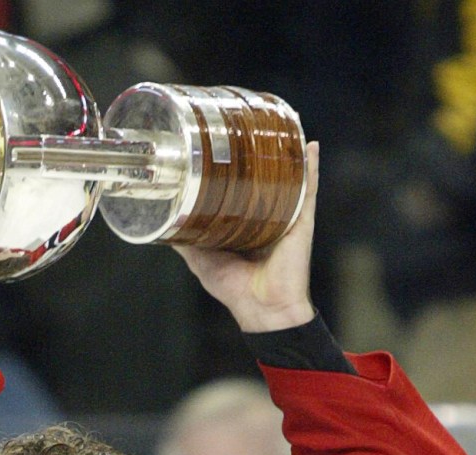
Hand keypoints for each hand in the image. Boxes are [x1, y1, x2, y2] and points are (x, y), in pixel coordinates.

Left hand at [174, 140, 318, 332]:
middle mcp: (267, 216)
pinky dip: (311, 167)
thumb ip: (186, 238)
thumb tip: (165, 221)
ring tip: (280, 123)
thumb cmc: (235, 289)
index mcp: (245, 224)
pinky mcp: (302, 221)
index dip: (232, 169)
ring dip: (286, 153)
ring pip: (287, 178)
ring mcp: (287, 217)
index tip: (220, 144)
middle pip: (264, 178)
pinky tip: (310, 145)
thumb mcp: (201, 259)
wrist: (263, 310)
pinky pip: (308, 190)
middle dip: (259, 154)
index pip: (239, 189)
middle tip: (247, 124)